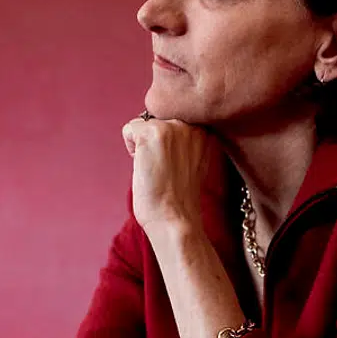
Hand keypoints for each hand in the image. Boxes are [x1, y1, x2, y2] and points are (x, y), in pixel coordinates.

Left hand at [121, 114, 215, 231]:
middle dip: (155, 141)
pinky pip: (129, 128)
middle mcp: (193, 123)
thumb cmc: (180, 197)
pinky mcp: (151, 132)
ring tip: (156, 168)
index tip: (174, 165)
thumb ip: (187, 140)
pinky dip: (130, 147)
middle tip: (165, 168)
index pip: (174, 118)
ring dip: (143, 144)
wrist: (175, 219)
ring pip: (144, 122)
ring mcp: (173, 127)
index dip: (168, 142)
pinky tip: (144, 166)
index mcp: (207, 130)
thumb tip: (166, 124)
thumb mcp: (195, 161)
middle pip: (158, 118)